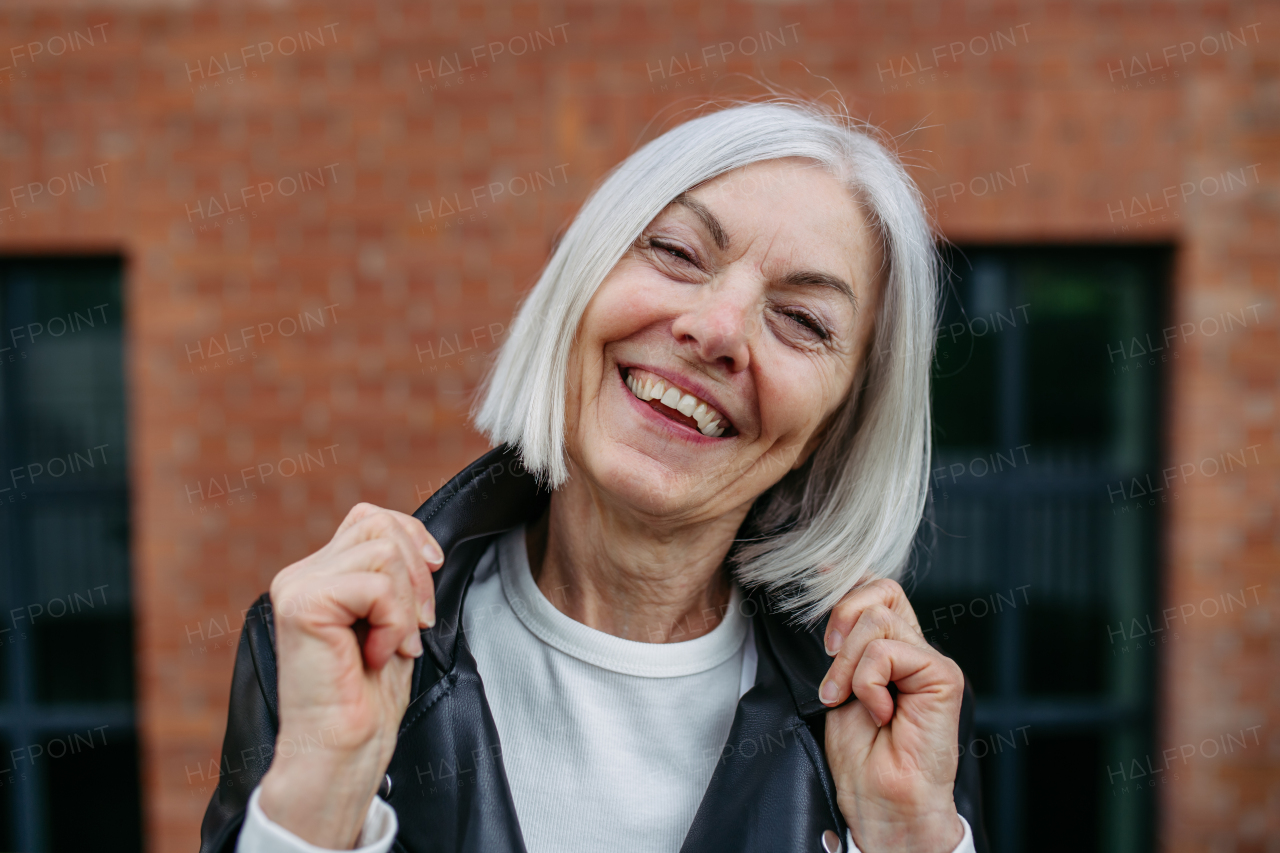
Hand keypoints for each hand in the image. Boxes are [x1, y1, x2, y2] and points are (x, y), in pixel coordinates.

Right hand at [258, 503, 443, 847]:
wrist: (345, 748)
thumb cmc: (369, 696)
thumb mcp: (391, 619)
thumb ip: (392, 576)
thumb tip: (421, 543)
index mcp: (319, 574)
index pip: (371, 519)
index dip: (413, 539)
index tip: (430, 581)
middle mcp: (301, 574)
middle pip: (380, 525)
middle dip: (417, 574)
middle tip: (415, 626)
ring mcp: (297, 586)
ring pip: (383, 549)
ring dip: (405, 603)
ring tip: (393, 644)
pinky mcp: (302, 604)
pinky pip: (375, 584)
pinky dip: (393, 621)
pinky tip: (377, 654)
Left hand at [820, 579, 965, 852]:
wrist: (882, 799)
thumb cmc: (861, 756)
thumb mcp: (838, 686)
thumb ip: (842, 646)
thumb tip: (824, 598)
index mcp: (893, 649)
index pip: (878, 589)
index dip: (848, 580)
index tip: (817, 577)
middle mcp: (915, 649)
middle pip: (879, 591)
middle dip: (840, 622)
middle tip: (832, 674)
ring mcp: (931, 661)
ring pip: (878, 618)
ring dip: (848, 663)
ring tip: (849, 700)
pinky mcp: (942, 675)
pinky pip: (888, 651)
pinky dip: (867, 682)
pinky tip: (879, 711)